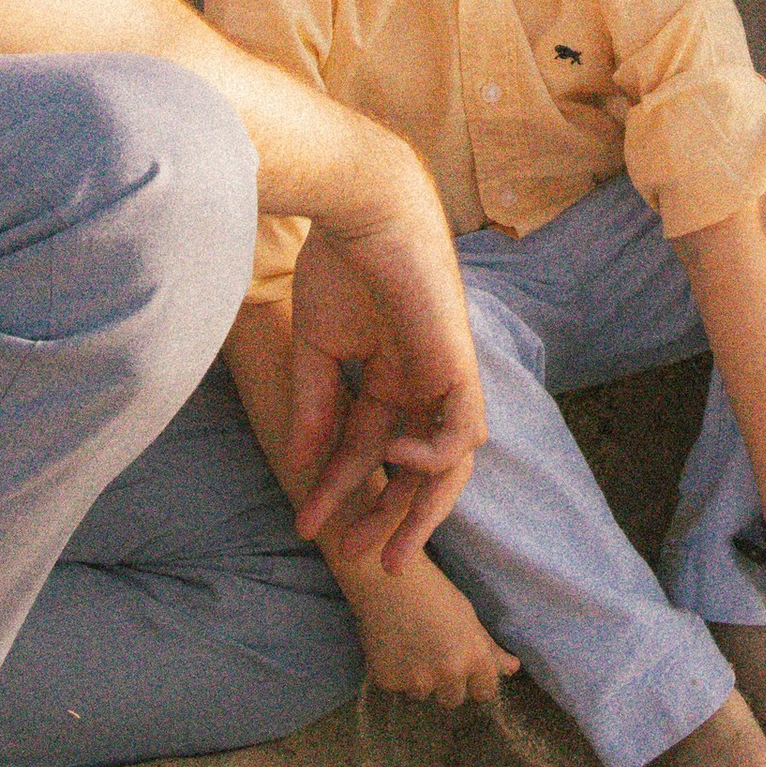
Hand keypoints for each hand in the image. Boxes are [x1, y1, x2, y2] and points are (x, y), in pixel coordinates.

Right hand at [284, 178, 484, 566]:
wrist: (361, 207)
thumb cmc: (337, 262)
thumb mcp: (317, 348)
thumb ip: (315, 407)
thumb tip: (302, 466)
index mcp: (390, 374)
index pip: (366, 447)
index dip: (339, 487)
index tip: (308, 524)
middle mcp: (422, 382)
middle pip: (414, 468)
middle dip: (388, 516)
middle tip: (359, 559)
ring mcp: (444, 375)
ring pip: (447, 463)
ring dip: (418, 509)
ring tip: (388, 550)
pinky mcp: (459, 365)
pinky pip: (463, 430)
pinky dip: (434, 456)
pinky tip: (394, 461)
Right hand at [338, 551, 518, 707]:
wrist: (387, 578)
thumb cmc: (433, 591)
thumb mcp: (467, 617)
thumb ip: (489, 648)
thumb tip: (513, 668)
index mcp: (475, 657)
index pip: (485, 693)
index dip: (475, 681)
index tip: (464, 668)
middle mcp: (449, 674)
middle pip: (453, 699)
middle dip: (446, 683)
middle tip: (433, 653)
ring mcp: (417, 680)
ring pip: (423, 694)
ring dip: (419, 678)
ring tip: (410, 645)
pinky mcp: (388, 681)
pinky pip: (396, 686)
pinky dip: (394, 672)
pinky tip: (391, 645)